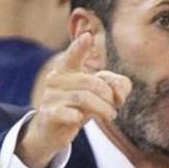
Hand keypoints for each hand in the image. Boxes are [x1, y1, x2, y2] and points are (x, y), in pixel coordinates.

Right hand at [16, 32, 129, 167]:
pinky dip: (79, 117)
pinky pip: (69, 113)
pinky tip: (80, 119)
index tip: (87, 37)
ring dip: (102, 108)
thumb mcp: (100, 93)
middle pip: (90, 82)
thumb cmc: (79, 107)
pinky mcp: (49, 114)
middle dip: (108, 96)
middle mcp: (56, 79)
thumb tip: (120, 93)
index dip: (80, 46)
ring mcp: (50, 97)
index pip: (73, 55)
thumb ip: (117, 86)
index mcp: (67, 69)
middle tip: (114, 106)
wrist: (53, 130)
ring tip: (109, 115)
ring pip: (83, 98)